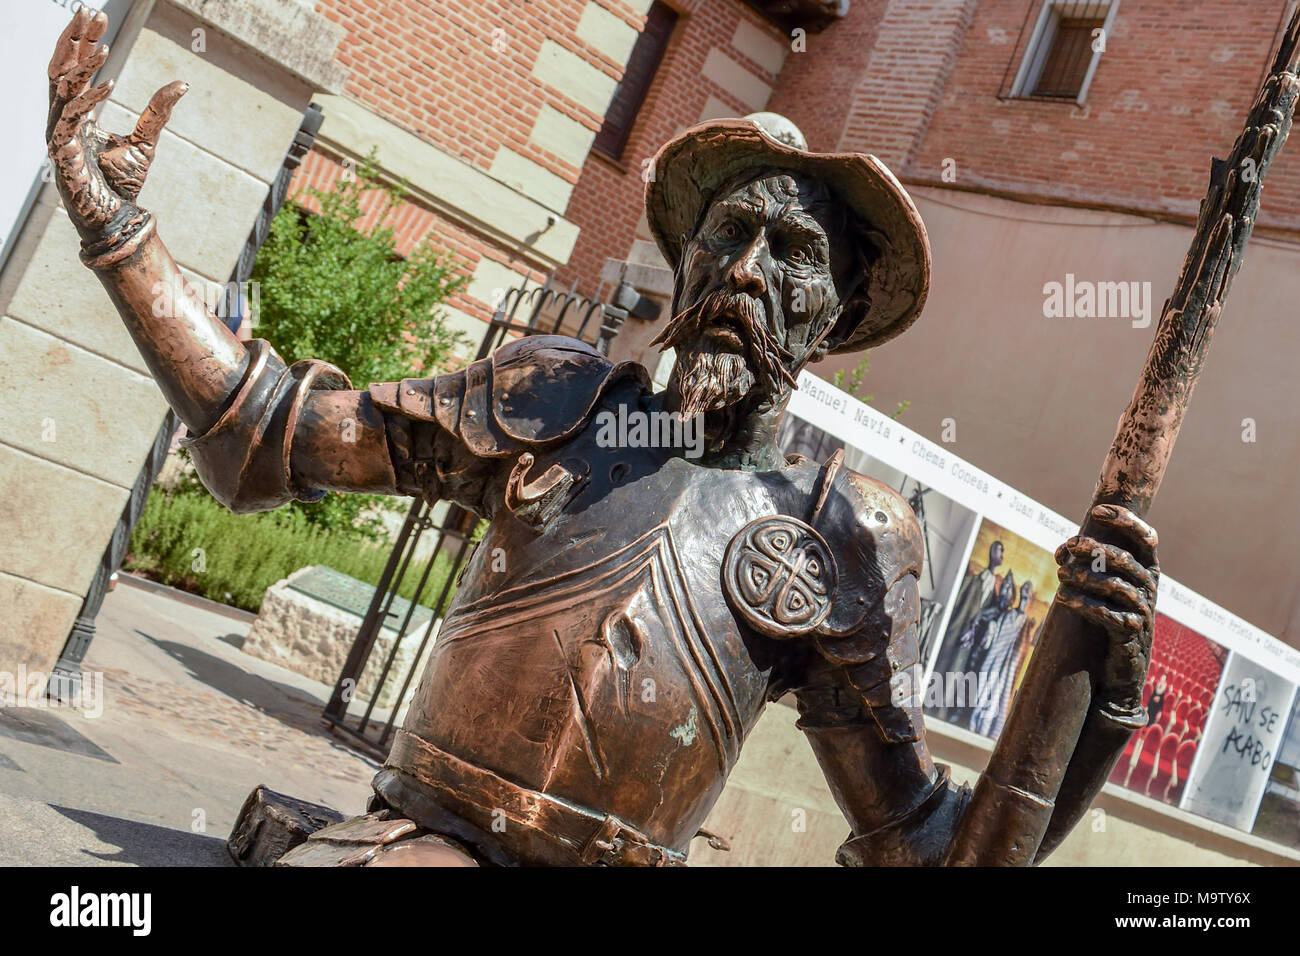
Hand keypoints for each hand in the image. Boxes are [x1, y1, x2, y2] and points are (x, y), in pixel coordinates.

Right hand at [46, 7, 185, 240]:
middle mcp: (63, 118)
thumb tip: (182, 83)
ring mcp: (58, 133)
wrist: (117, 217)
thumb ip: (158, 111)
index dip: (84, 41)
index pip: (74, 67)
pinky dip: (89, 99)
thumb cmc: (124, 183)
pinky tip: (108, 83)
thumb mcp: (147, 140)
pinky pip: (72, 118)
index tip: (96, 14)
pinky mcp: (62, 151)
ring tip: (102, 42)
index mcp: (76, 113)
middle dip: (75, 38)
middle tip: (89, 11)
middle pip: (61, 67)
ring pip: (62, 87)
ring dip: (82, 63)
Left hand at [1054, 503, 1159, 716]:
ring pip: (1115, 586)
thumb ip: (1090, 564)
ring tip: (1060, 574)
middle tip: (1069, 545)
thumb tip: (1064, 550)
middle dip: (1095, 549)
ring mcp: (1142, 611)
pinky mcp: (1131, 633)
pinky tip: (1062, 598)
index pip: (1146, 538)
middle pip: (1126, 560)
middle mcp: (1148, 587)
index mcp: (1146, 570)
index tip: (1099, 510)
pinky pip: (1107, 614)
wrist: (1121, 665)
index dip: (1126, 521)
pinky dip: (1083, 604)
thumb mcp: (1106, 586)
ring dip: (1084, 577)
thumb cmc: (1110, 616)